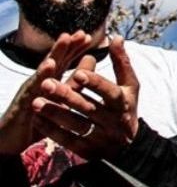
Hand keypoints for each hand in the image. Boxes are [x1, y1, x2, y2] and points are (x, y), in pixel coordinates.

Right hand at [0, 32, 90, 154]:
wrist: (10, 139)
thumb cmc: (38, 116)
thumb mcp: (60, 100)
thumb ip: (75, 83)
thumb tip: (91, 62)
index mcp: (50, 81)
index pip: (64, 62)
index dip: (75, 49)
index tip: (87, 35)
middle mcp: (40, 83)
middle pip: (55, 61)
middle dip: (67, 46)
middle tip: (80, 33)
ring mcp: (30, 91)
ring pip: (44, 71)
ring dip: (55, 54)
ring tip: (64, 41)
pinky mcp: (23, 104)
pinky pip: (33, 89)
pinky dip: (41, 77)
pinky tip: (49, 67)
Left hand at [32, 37, 139, 159]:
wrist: (129, 147)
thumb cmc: (126, 108)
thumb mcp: (130, 86)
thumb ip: (122, 63)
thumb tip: (116, 37)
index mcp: (123, 103)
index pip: (109, 92)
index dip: (95, 84)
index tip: (78, 72)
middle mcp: (113, 122)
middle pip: (88, 108)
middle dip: (67, 96)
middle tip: (46, 84)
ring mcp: (100, 137)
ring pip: (75, 124)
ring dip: (55, 113)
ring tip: (36, 102)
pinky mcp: (88, 150)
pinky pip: (67, 141)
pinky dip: (52, 130)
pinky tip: (38, 119)